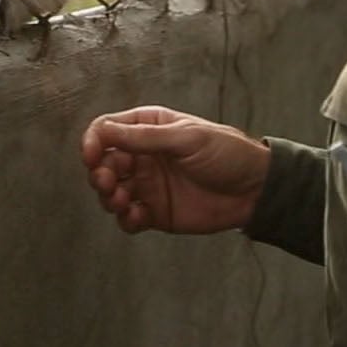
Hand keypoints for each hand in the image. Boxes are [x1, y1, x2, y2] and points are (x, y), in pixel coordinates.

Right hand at [79, 105, 270, 234]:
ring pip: (110, 192)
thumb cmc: (227, 153)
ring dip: (108, 197)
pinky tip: (137, 216)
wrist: (255, 190)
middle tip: (107, 183)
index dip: (93, 142)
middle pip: (103, 163)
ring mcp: (148, 185)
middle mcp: (143, 156)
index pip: (107, 130)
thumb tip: (105, 132)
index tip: (91, 156)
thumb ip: (146, 138)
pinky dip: (125, 218)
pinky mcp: (155, 212)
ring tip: (122, 201)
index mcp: (149, 128)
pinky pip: (128, 218)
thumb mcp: (187, 138)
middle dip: (99, 173)